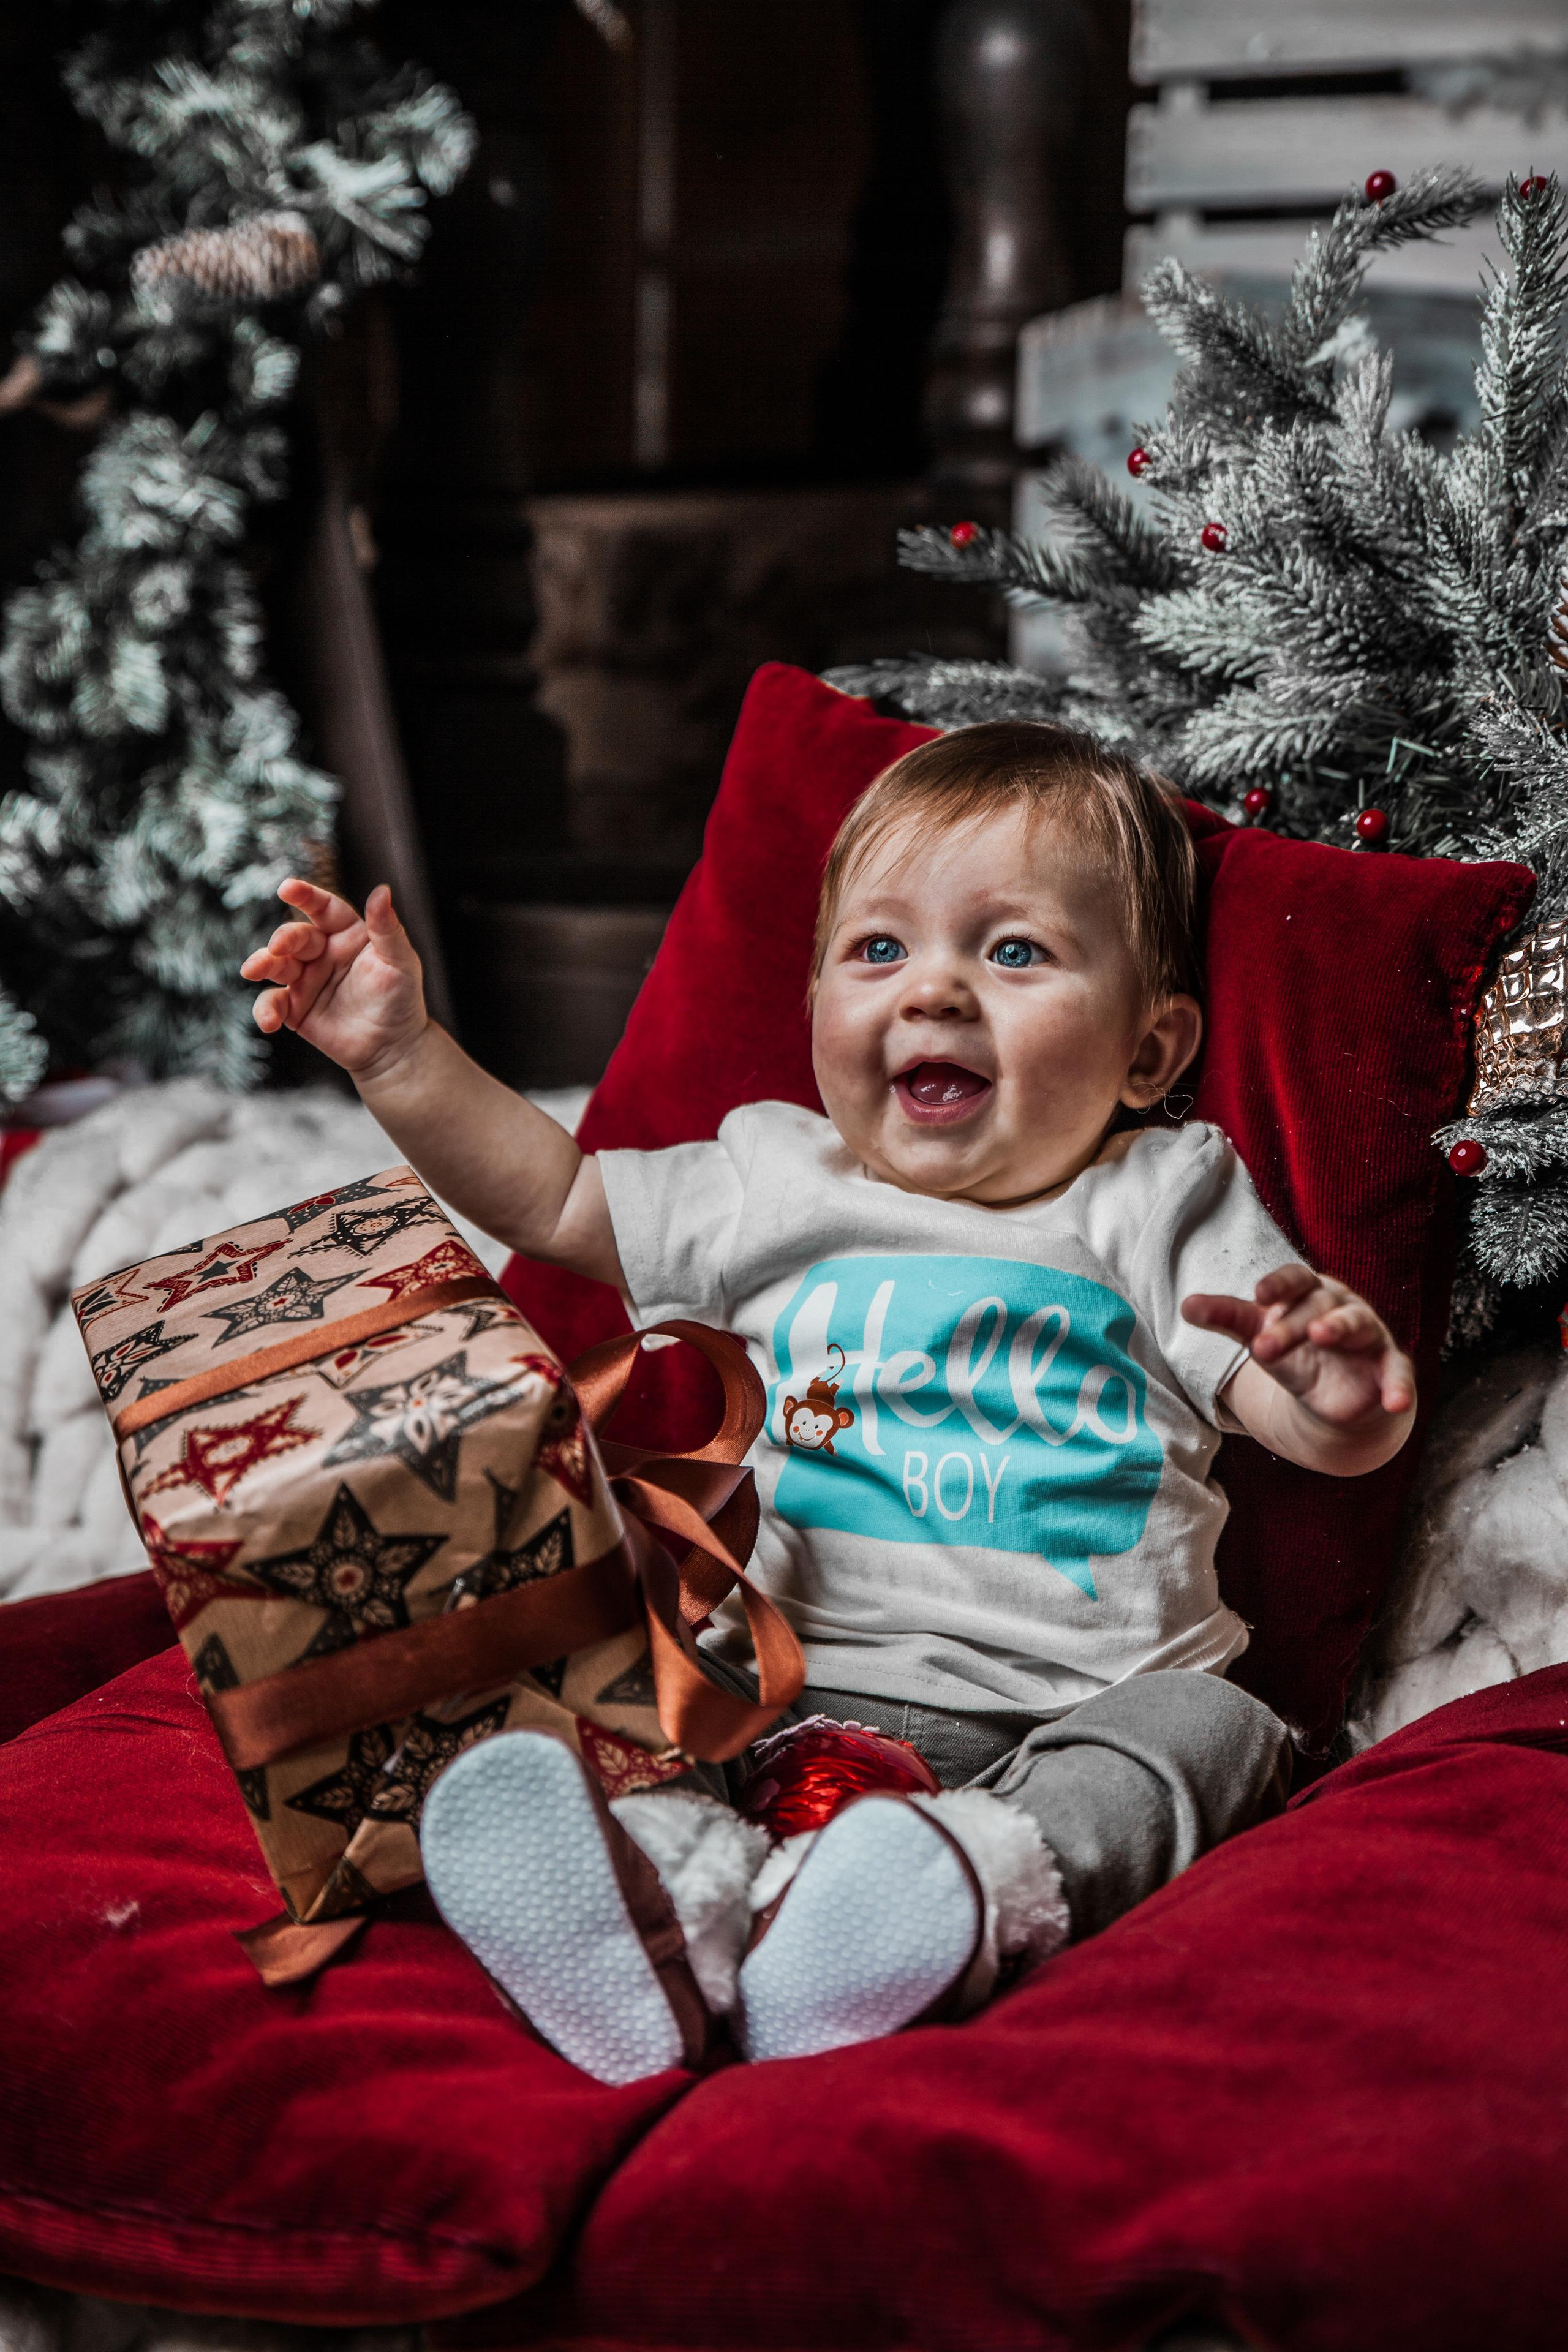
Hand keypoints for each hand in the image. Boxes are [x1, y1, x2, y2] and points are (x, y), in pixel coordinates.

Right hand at [241, 879, 426, 1078]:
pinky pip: (273, 1003)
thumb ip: (387, 928)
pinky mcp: (294, 1008)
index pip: (324, 908)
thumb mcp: (400, 961)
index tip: (287, 888)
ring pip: (276, 965)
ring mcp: (305, 979)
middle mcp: (322, 952)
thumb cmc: (401, 999)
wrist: (394, 1047)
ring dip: (263, 965)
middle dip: (283, 939)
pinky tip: (269, 1022)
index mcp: (347, 933)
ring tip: (252, 971)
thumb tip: (382, 890)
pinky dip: (266, 1010)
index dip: (306, 896)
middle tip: (278, 946)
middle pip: (296, 937)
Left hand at [1182, 1265, 1414, 1432]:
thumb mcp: (1261, 1334)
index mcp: (1308, 1292)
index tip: (1258, 1294)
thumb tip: (1185, 1305)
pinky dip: (1399, 1387)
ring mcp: (1369, 1334)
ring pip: (1358, 1324)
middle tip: (1264, 1345)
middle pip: (1317, 1307)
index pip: (1294, 1280)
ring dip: (1342, 1328)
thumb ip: (1228, 1318)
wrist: (1337, 1391)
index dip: (1278, 1285)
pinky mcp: (1389, 1368)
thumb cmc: (1295, 1349)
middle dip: (1292, 1323)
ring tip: (1322, 1336)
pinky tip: (1397, 1404)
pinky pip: (1398, 1373)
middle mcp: (1341, 1306)